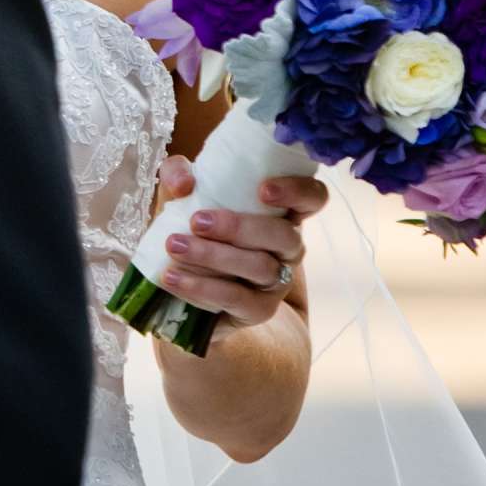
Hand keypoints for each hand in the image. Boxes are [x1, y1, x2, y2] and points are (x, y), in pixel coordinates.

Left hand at [152, 156, 326, 328]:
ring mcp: (278, 281)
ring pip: (260, 267)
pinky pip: (237, 299)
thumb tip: (184, 184)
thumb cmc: (193, 228)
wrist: (182, 282)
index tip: (263, 189)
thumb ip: (179, 175)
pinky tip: (172, 277)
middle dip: (239, 227)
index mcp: (282, 212)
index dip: (297, 191)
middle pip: (284, 235)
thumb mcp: (182, 194)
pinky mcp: (259, 310)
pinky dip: (201, 287)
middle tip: (197, 221)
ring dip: (214, 256)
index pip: (313, 197)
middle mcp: (289, 246)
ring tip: (175, 246)